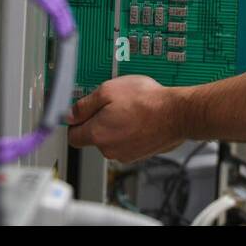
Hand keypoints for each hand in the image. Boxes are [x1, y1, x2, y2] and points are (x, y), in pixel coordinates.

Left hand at [66, 75, 184, 162]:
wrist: (176, 114)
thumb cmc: (146, 101)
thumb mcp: (108, 91)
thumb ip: (84, 105)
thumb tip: (69, 114)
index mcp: (97, 135)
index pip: (72, 136)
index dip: (74, 121)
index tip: (80, 112)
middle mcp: (109, 150)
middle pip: (92, 137)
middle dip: (97, 121)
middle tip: (111, 103)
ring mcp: (125, 154)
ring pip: (111, 139)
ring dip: (115, 125)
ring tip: (129, 108)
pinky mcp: (139, 154)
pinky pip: (126, 142)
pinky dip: (129, 131)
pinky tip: (139, 117)